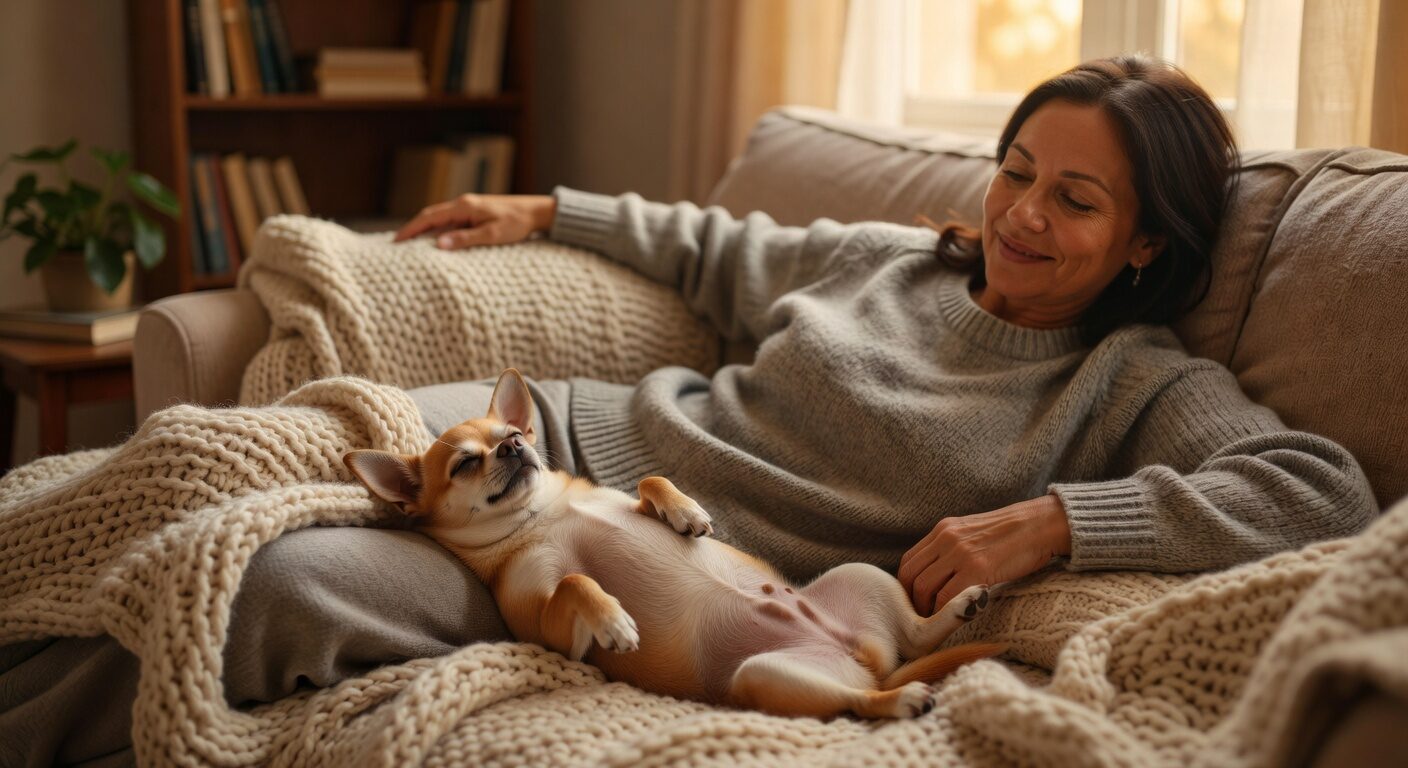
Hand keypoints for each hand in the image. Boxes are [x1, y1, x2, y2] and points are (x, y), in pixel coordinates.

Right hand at [393, 193, 555, 248]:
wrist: (536, 212)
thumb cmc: (516, 223)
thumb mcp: (492, 234)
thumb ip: (466, 239)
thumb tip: (440, 245)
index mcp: (464, 206)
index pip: (430, 217)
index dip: (411, 228)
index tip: (397, 240)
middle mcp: (463, 204)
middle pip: (431, 216)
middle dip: (413, 229)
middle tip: (397, 244)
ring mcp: (469, 208)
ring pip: (440, 219)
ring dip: (425, 230)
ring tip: (410, 245)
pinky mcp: (475, 213)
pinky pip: (451, 222)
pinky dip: (439, 231)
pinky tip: (435, 242)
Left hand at [898, 495, 1071, 616]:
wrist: (1041, 525)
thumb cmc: (1013, 534)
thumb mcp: (973, 532)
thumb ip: (952, 549)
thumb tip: (939, 576)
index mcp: (944, 529)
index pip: (909, 562)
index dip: (907, 587)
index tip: (915, 603)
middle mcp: (946, 538)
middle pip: (911, 576)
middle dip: (912, 602)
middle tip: (921, 619)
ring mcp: (960, 553)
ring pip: (924, 588)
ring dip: (925, 611)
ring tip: (935, 623)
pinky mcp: (978, 568)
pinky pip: (948, 597)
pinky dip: (945, 613)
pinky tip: (953, 620)